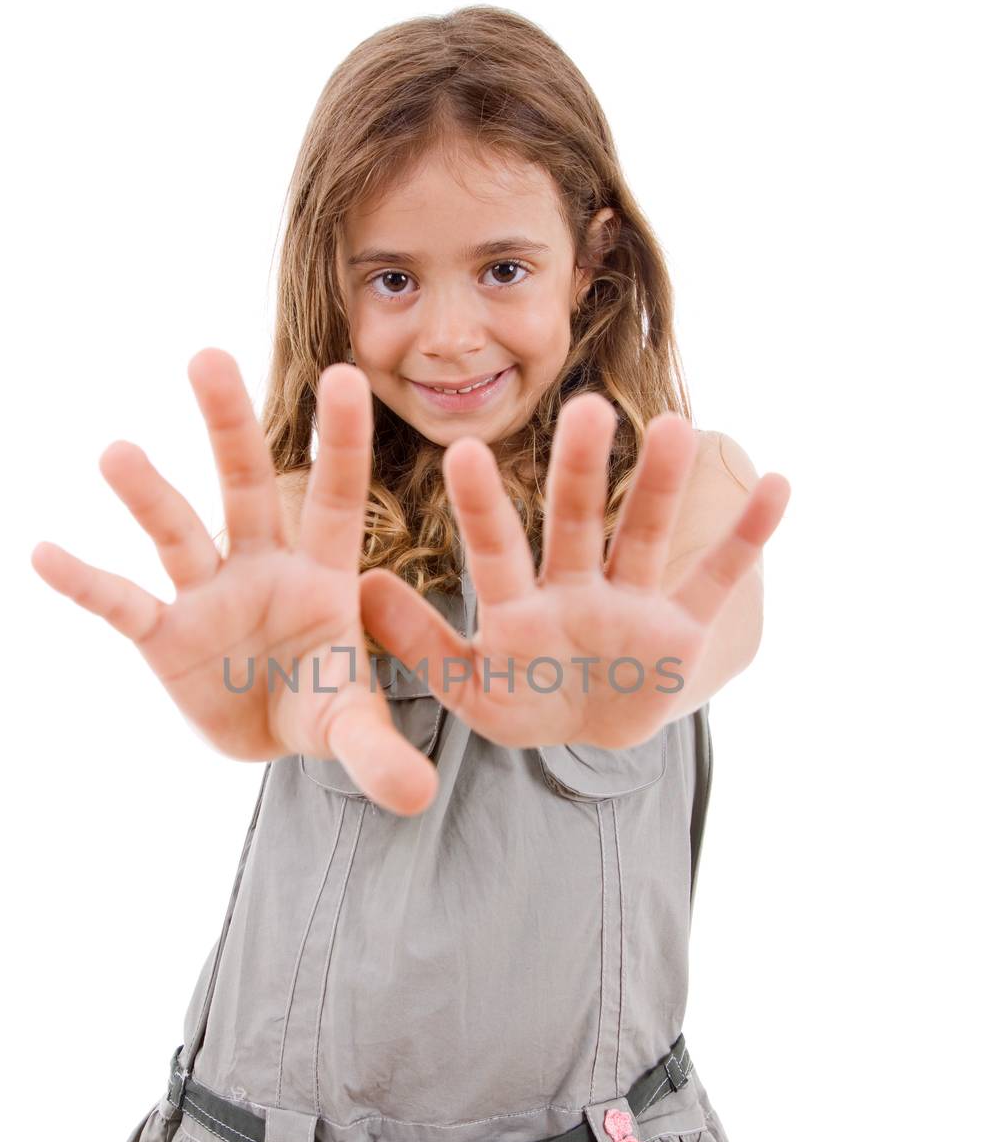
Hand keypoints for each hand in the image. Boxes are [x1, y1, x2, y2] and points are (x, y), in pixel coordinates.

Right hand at [29, 352, 438, 815]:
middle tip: (208, 358)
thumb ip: (379, 752)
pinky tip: (43, 553)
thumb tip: (418, 798)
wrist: (270, 732)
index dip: (340, 443)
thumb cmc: (323, 704)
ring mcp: (209, 594)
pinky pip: (122, 603)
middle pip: (247, 486)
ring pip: (177, 532)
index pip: (338, 499)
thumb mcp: (352, 728)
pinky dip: (85, 582)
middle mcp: (263, 565)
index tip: (346, 375)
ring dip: (148, 495)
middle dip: (229, 427)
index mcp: (325, 573)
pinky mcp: (164, 634)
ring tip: (117, 451)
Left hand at [358, 395, 789, 749]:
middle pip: (578, 524)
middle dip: (583, 473)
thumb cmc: (523, 704)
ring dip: (663, 486)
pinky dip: (749, 537)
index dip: (483, 507)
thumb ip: (419, 644)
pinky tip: (778, 483)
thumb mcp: (468, 689)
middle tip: (586, 407)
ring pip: (647, 536)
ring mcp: (632, 604)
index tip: (464, 449)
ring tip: (678, 426)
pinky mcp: (682, 629)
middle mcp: (575, 589)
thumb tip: (362, 586)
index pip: (498, 550)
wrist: (587, 733)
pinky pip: (718, 579)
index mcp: (518, 607)